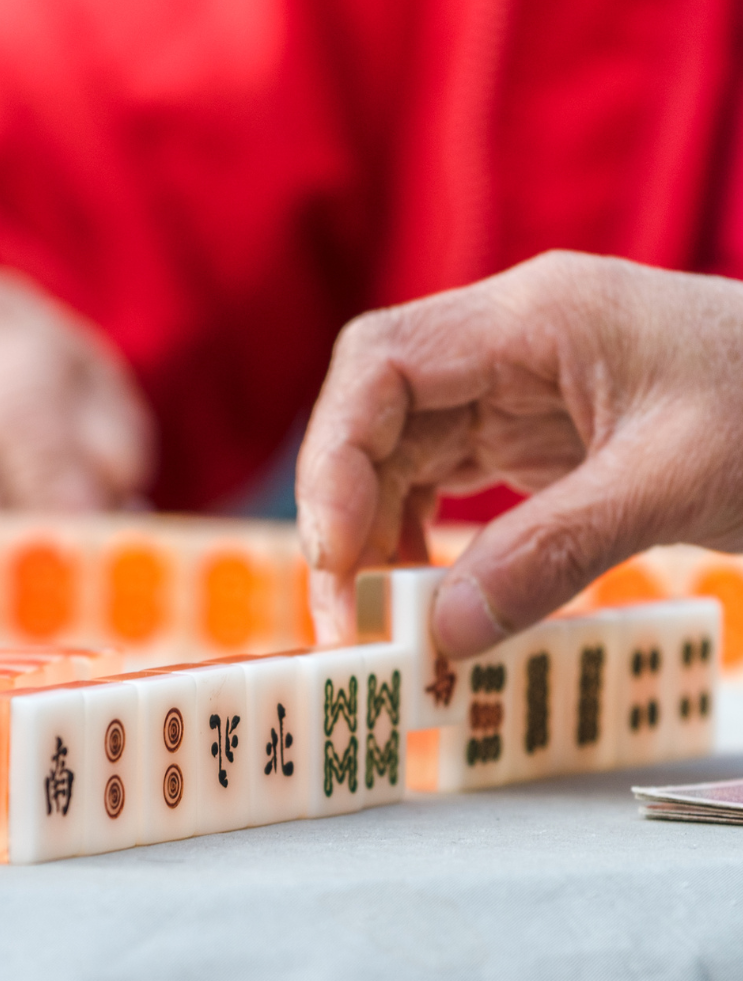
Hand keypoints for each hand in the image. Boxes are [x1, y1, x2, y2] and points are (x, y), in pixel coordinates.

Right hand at [296, 251, 742, 655]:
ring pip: (398, 449)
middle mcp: (507, 341)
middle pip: (374, 411)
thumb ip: (552, 554)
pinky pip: (442, 478)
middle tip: (349, 613)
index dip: (336, 459)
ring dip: (375, 532)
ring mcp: (514, 384)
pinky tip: (430, 589)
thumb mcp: (675, 483)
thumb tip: (442, 634)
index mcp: (534, 316)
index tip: (339, 558)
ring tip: (385, 617)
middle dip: (346, 512)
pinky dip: (418, 535)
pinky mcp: (530, 430)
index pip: (381, 363)